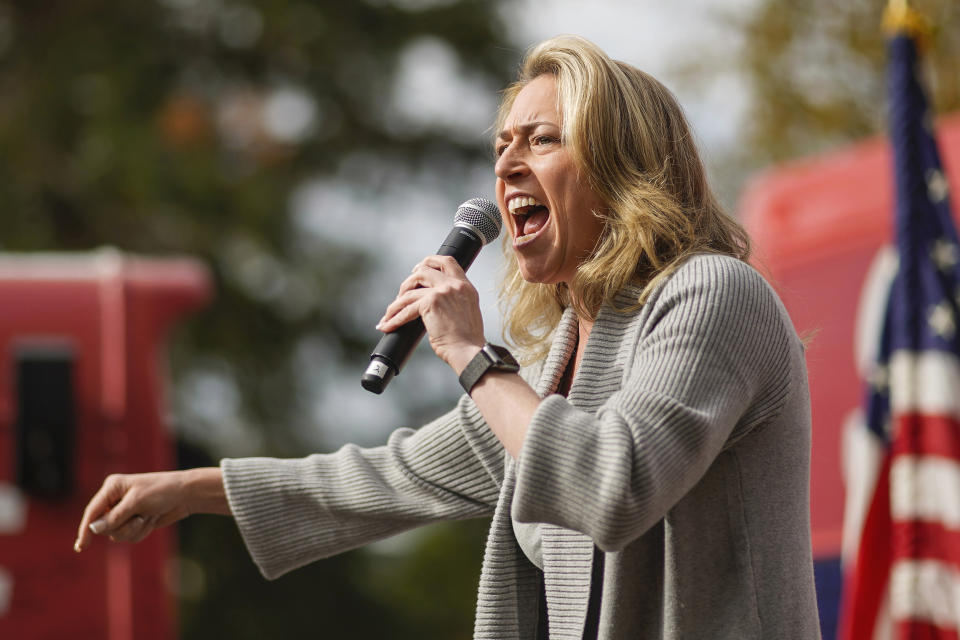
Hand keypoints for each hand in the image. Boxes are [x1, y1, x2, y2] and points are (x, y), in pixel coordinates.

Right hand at [74, 467, 227, 551]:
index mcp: (112, 488)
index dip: (85, 530)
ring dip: (135, 529)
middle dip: (123, 527)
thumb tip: (93, 529)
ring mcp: (124, 511)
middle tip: (140, 517)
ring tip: (149, 516)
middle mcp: (115, 500)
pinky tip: (153, 519)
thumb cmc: (162, 491)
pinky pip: (130, 536)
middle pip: (104, 527)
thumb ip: (114, 517)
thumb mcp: (137, 503)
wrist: (186, 495)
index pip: (92, 512)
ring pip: (117, 534)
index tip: (81, 547)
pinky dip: (143, 531)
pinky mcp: (134, 521)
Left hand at [377, 255, 484, 372]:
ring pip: (410, 291)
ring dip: (396, 303)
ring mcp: (442, 292)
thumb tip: (432, 300)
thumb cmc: (467, 339)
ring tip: (390, 314)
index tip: (417, 269)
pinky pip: (406, 309)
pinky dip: (394, 318)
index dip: (429, 262)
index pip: (447, 262)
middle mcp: (455, 285)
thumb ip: (453, 300)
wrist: (468, 351)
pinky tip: (388, 325)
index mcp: (465, 286)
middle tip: (401, 294)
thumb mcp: (466, 311)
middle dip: (408, 282)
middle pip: (423, 270)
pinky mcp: (430, 303)